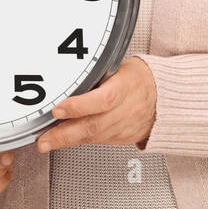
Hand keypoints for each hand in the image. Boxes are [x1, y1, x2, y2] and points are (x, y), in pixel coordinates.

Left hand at [37, 56, 157, 152]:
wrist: (163, 97)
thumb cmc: (138, 77)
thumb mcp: (119, 67)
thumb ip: (96, 73)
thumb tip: (67, 75)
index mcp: (127, 86)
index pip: (103, 99)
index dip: (79, 106)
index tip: (57, 109)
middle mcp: (127, 110)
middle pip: (94, 125)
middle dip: (64, 135)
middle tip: (43, 140)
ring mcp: (125, 127)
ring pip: (94, 137)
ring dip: (67, 141)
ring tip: (46, 141)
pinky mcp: (122, 138)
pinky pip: (98, 141)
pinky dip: (79, 141)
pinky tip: (63, 140)